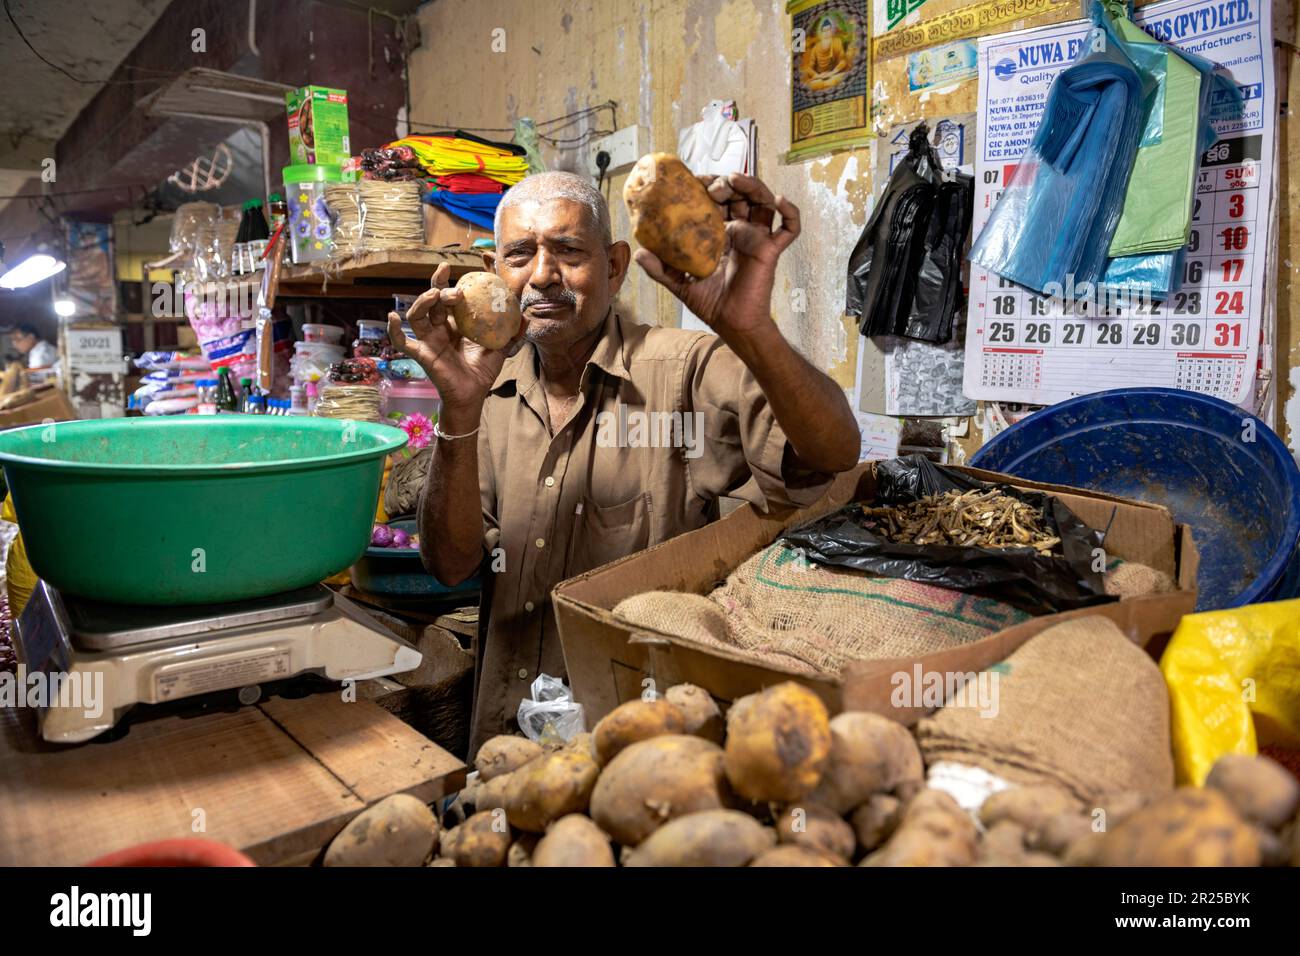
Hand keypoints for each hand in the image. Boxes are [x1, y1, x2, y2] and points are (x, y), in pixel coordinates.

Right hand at [387, 263, 524, 426]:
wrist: (473, 395)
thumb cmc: (482, 371)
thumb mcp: (501, 349)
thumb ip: (512, 333)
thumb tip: (527, 318)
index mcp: (456, 322)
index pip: (452, 297)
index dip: (452, 281)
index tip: (457, 266)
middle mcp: (440, 327)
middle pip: (433, 301)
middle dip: (438, 287)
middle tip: (450, 281)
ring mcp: (429, 339)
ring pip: (417, 315)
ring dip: (422, 302)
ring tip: (433, 295)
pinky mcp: (422, 354)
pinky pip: (403, 342)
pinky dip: (394, 330)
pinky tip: (392, 317)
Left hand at [634, 173, 799, 341]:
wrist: (731, 323)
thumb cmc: (710, 303)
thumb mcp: (680, 283)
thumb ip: (660, 268)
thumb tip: (638, 252)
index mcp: (719, 233)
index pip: (716, 201)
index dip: (708, 186)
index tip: (695, 180)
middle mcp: (740, 230)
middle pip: (740, 195)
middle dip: (729, 183)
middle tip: (715, 183)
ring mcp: (757, 238)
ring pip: (763, 202)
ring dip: (754, 186)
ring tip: (738, 181)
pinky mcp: (771, 249)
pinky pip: (789, 229)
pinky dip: (790, 212)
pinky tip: (779, 200)